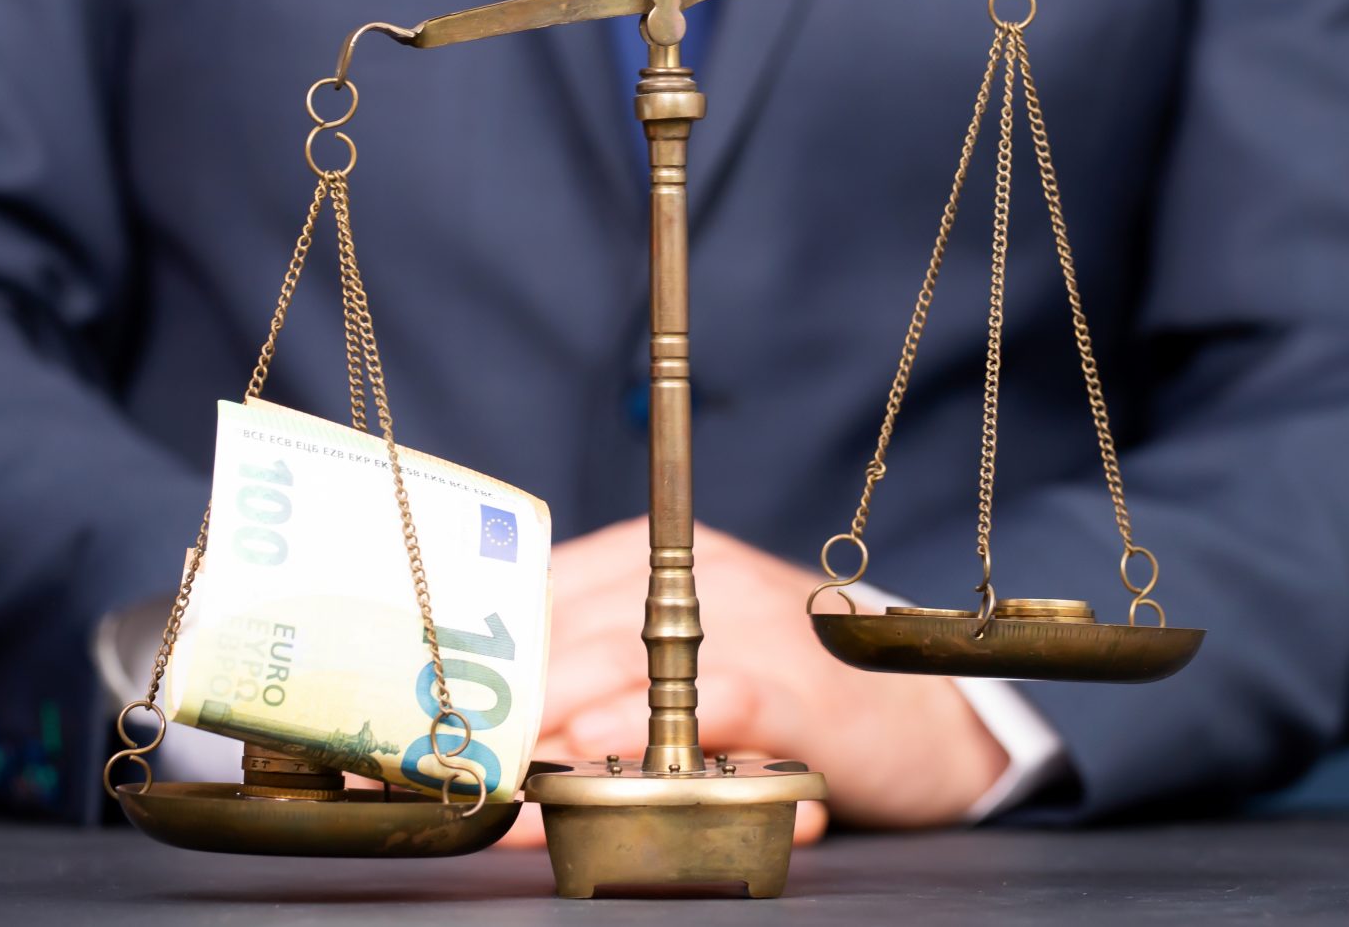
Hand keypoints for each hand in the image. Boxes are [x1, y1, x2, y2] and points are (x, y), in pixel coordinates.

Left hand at [497, 517, 1006, 846]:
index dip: (481, 659)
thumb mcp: (689, 661)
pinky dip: (644, 740)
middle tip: (456, 769)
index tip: (427, 712)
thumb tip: (494, 728)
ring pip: (618, 668)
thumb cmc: (785, 692)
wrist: (921, 719)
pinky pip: (699, 707)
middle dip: (503, 712)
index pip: (543, 593)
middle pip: (568, 634)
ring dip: (553, 738)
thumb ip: (602, 673)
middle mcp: (693, 576)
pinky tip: (600, 772)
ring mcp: (743, 623)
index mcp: (654, 558)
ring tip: (506, 789)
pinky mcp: (786, 684)